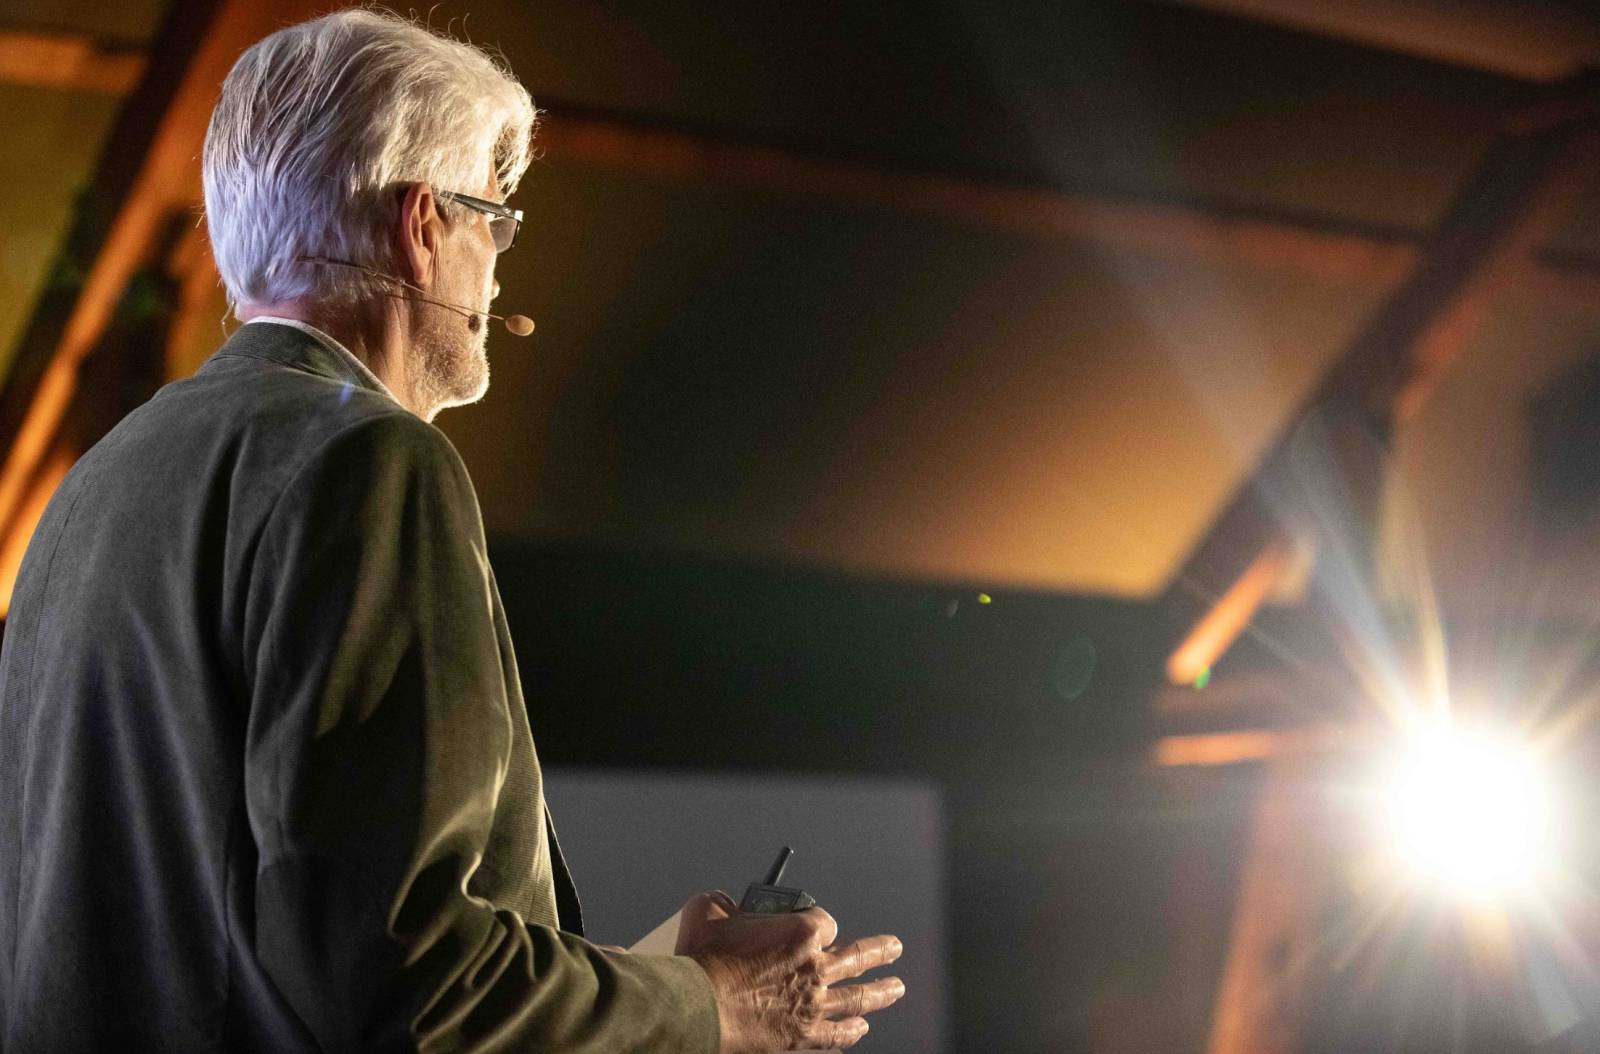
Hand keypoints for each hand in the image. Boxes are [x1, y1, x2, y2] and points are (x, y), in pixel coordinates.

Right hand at [675, 891, 904, 1052]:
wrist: (699, 1008)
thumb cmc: (704, 961)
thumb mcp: (707, 912)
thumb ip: (722, 903)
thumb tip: (721, 901)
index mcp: (801, 932)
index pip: (824, 921)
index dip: (819, 922)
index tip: (814, 924)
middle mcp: (816, 967)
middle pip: (858, 955)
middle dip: (880, 951)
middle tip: (894, 948)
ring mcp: (813, 1003)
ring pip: (858, 996)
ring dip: (880, 991)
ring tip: (895, 987)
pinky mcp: (803, 1034)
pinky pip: (836, 1034)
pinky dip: (850, 1032)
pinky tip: (860, 1029)